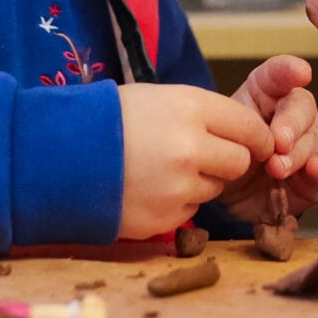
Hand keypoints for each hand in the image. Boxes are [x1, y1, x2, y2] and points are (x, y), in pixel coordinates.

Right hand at [115, 83, 273, 241]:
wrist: (60, 157)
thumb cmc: (112, 120)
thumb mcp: (160, 99)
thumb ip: (204, 114)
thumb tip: (247, 134)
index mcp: (191, 109)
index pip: (249, 125)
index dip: (256, 136)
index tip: (257, 142)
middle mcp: (191, 148)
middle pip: (239, 162)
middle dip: (227, 160)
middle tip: (202, 155)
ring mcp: (178, 188)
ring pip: (215, 189)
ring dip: (200, 182)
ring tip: (163, 169)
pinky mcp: (165, 219)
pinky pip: (189, 212)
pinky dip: (176, 203)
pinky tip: (149, 189)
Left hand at [223, 55, 317, 219]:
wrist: (224, 194)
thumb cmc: (223, 153)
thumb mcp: (219, 135)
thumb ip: (238, 129)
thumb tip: (262, 138)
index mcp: (264, 93)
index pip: (277, 74)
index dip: (289, 70)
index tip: (300, 72)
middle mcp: (292, 112)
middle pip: (301, 106)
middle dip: (292, 123)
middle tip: (279, 141)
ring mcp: (308, 141)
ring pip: (314, 138)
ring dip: (297, 153)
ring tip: (277, 168)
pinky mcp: (314, 173)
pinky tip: (314, 168)